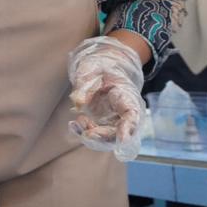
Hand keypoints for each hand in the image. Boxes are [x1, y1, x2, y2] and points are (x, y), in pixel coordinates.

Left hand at [67, 36, 145, 161]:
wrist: (100, 68)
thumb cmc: (99, 67)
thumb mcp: (90, 69)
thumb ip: (84, 86)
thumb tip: (76, 103)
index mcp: (127, 97)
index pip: (132, 116)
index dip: (128, 129)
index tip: (123, 140)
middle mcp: (123, 112)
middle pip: (119, 132)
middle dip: (102, 136)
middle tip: (86, 133)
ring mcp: (112, 119)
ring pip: (107, 137)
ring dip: (91, 136)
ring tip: (76, 124)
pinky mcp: (102, 122)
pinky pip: (95, 133)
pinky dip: (84, 132)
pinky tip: (74, 124)